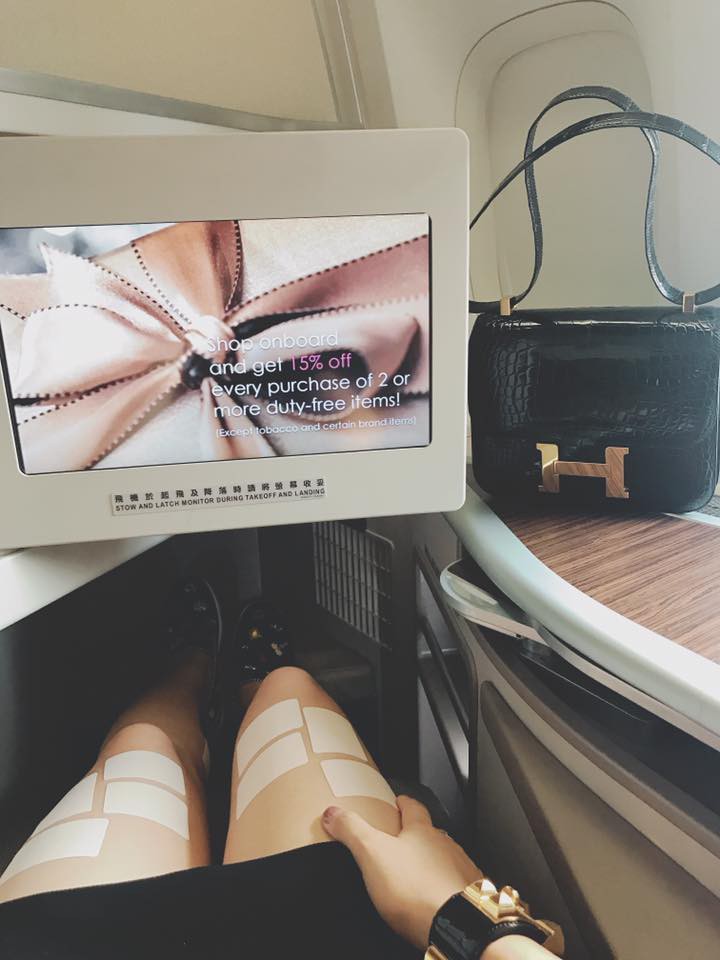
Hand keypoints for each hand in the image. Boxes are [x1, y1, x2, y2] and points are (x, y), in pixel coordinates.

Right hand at [322, 795, 482, 949]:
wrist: (455, 924)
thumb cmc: (417, 889)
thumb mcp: (373, 852)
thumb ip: (352, 830)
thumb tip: (333, 813)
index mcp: (422, 831)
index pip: (413, 807)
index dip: (404, 803)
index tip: (398, 801)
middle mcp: (445, 845)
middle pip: (430, 833)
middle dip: (416, 836)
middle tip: (400, 842)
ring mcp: (459, 870)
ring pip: (444, 859)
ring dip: (432, 863)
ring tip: (414, 875)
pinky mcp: (467, 896)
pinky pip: (454, 886)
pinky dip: (443, 889)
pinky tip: (432, 900)